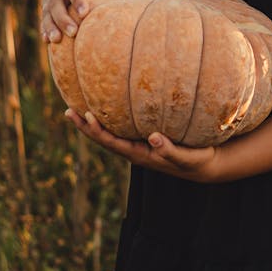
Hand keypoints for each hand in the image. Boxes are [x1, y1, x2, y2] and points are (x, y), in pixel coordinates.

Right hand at [41, 0, 127, 42]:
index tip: (84, 14)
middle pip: (55, 1)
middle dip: (62, 18)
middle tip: (73, 33)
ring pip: (46, 11)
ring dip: (50, 26)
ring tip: (56, 40)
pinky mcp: (45, 4)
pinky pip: (43, 17)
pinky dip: (44, 28)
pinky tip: (47, 40)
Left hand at [64, 109, 221, 181]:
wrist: (204, 165)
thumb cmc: (196, 161)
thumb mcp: (186, 158)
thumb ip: (169, 150)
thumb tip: (153, 136)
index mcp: (140, 155)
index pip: (112, 143)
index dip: (97, 131)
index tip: (85, 115)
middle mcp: (134, 150)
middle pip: (104, 138)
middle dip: (86, 127)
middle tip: (68, 111)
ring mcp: (138, 144)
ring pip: (110, 133)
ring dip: (92, 123)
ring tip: (76, 107)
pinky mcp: (144, 137)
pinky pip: (121, 127)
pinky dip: (109, 119)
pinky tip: (105, 105)